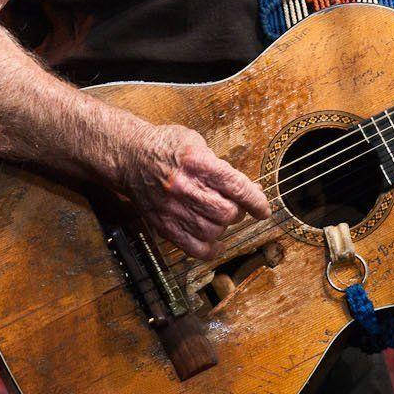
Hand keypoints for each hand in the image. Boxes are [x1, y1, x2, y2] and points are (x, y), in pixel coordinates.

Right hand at [119, 123, 272, 258]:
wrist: (129, 156)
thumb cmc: (165, 146)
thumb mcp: (196, 142)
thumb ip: (219, 165)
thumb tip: (246, 188)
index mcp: (197, 163)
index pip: (236, 187)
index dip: (256, 201)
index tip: (264, 210)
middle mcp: (185, 188)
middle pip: (227, 213)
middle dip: (238, 213)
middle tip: (236, 208)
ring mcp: (172, 208)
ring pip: (212, 231)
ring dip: (224, 228)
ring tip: (221, 219)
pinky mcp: (163, 224)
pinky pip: (192, 247)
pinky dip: (210, 250)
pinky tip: (216, 244)